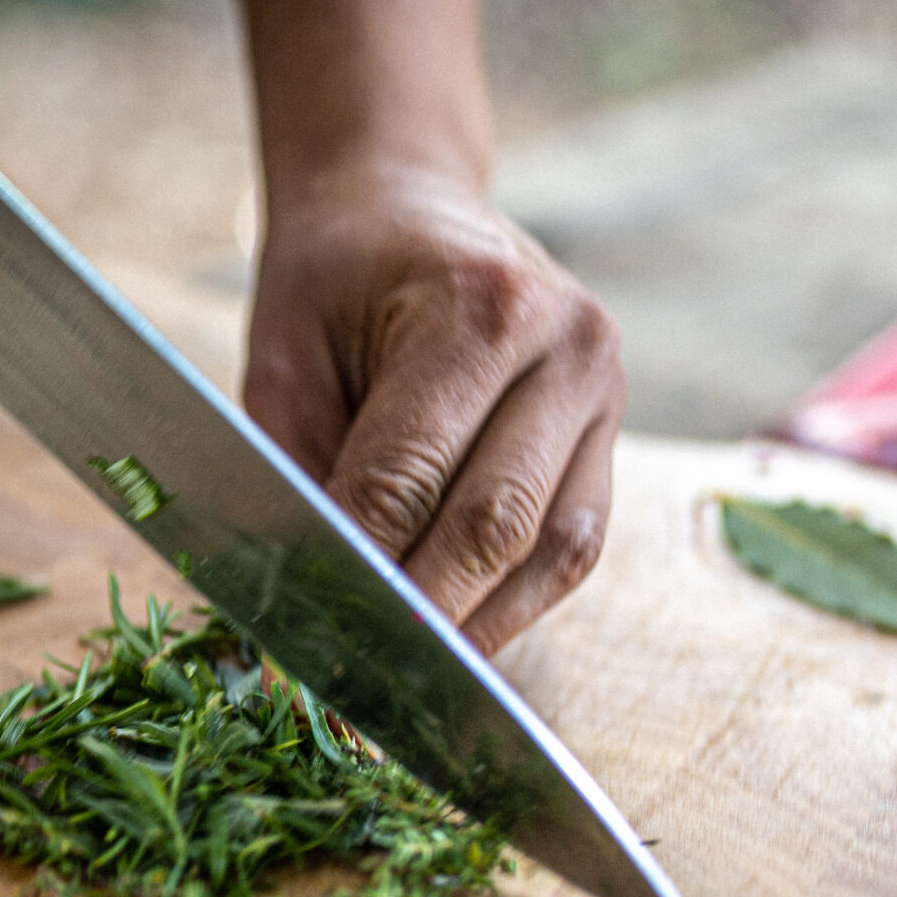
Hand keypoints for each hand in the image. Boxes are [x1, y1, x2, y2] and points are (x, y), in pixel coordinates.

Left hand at [243, 164, 622, 655]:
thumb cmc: (330, 279)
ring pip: (555, 550)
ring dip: (483, 629)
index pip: (410, 477)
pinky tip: (460, 644)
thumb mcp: (286, 359)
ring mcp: (605, 390)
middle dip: (424, 619)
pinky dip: (514, 603)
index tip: (308, 647)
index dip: (358, 572)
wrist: (403, 202)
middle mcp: (567, 347)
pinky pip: (572, 542)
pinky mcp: (611, 432)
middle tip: (359, 694)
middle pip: (496, 526)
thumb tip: (306, 602)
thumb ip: (300, 474)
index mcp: (478, 308)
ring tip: (415, 693)